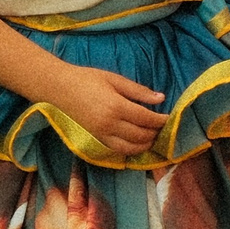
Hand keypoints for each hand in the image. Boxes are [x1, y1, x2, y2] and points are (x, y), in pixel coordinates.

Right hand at [38, 63, 166, 156]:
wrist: (60, 88)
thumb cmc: (88, 78)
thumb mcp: (115, 79)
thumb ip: (139, 91)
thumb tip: (161, 99)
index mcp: (117, 106)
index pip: (146, 119)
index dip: (161, 120)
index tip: (170, 118)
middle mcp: (110, 124)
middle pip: (141, 136)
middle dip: (155, 133)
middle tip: (163, 128)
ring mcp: (102, 134)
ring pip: (131, 148)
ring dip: (145, 144)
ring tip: (153, 136)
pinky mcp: (96, 139)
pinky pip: (118, 150)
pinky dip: (131, 149)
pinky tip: (137, 143)